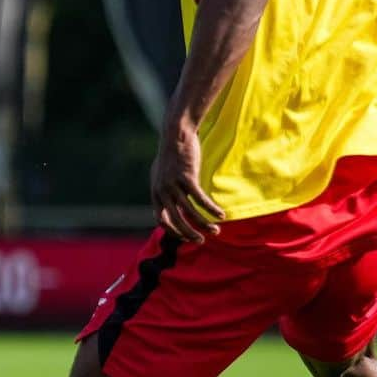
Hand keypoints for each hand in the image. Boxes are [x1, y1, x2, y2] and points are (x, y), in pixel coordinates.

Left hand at [150, 124, 224, 242]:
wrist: (176, 135)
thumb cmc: (172, 156)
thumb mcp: (162, 175)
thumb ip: (164, 191)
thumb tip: (170, 206)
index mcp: (155, 192)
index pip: (161, 219)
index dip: (173, 231)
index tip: (186, 236)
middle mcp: (162, 190)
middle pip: (175, 220)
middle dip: (189, 233)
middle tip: (201, 241)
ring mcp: (173, 184)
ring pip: (189, 212)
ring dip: (204, 224)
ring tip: (216, 231)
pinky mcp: (187, 177)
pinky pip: (200, 199)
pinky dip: (210, 209)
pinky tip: (221, 215)